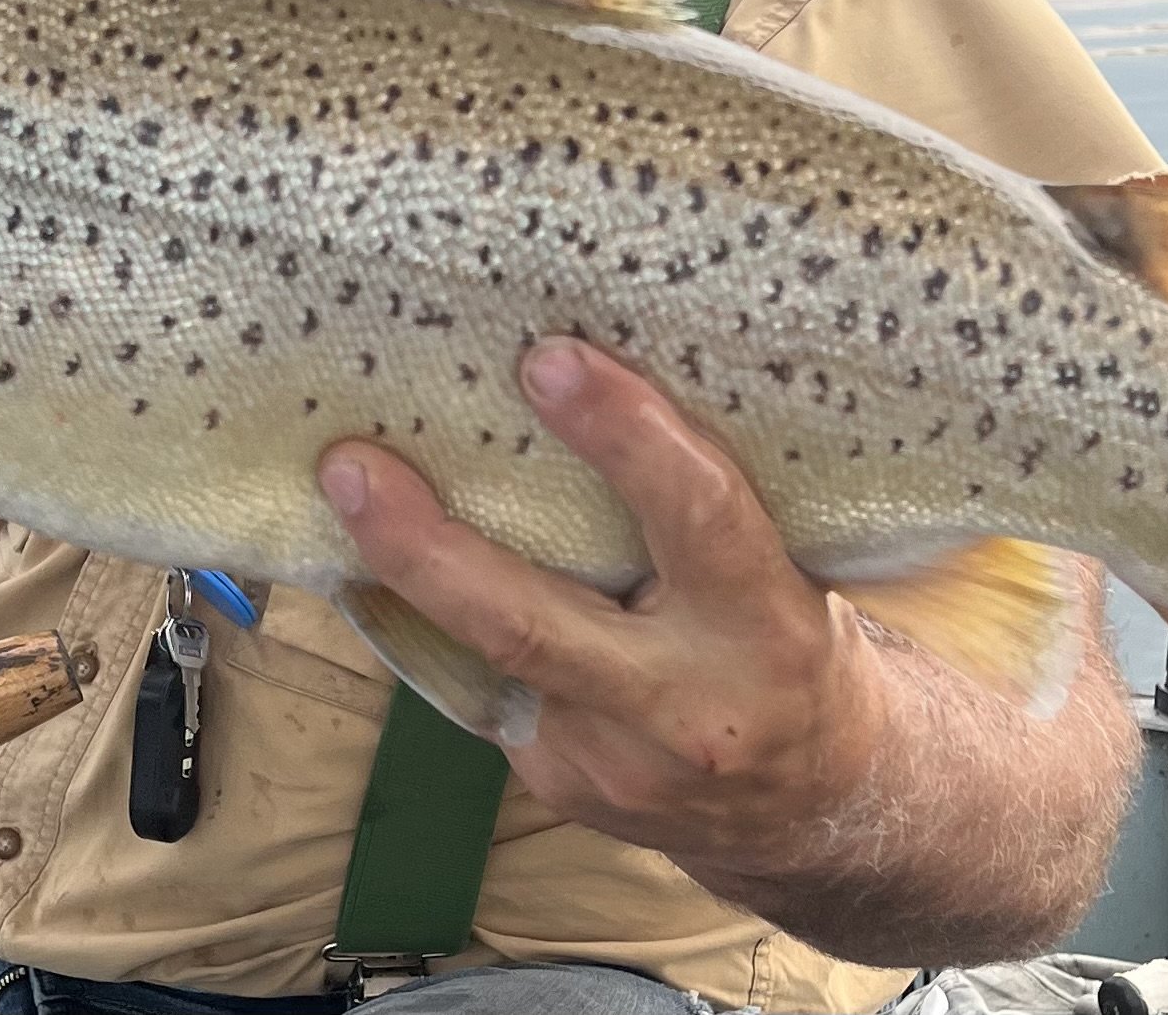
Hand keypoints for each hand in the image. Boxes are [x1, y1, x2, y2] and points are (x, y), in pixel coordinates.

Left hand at [316, 337, 885, 882]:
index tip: (547, 359)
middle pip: (531, 627)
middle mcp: (683, 708)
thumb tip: (580, 375)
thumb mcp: (787, 571)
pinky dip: (445, 622)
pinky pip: (486, 686)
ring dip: (405, 578)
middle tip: (351, 468)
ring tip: (346, 497)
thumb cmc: (794, 644)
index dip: (621, 435)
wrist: (821, 808)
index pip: (695, 516)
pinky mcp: (562, 788)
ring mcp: (610, 764)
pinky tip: (406, 569)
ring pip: (483, 660)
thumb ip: (702, 504)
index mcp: (768, 628)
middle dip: (427, 548)